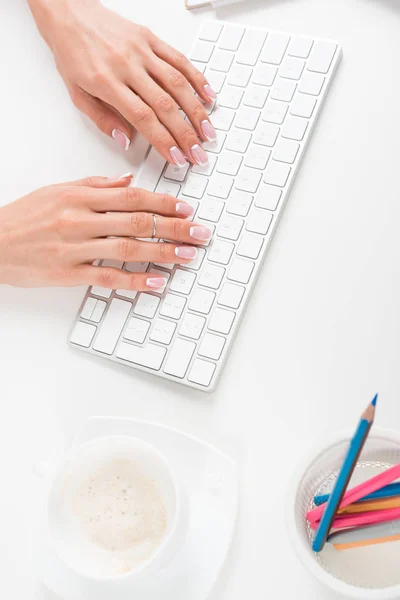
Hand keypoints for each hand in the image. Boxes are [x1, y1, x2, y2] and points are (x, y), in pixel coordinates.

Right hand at [0, 174, 210, 288]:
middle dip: (173, 226)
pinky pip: (107, 277)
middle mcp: (80, 219)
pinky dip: (134, 280)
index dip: (163, 202)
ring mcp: (74, 247)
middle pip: (136, 221)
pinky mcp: (68, 273)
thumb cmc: (24, 216)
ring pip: (127, 248)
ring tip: (187, 255)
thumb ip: (96, 186)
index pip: (131, 196)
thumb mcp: (58, 190)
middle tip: (200, 232)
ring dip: (162, 252)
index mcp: (79, 196)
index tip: (186, 208)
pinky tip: (156, 281)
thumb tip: (130, 181)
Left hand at [28, 0, 215, 166]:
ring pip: (176, 84)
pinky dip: (197, 79)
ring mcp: (141, 50)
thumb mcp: (77, 94)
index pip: (142, 117)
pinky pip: (179, 59)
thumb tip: (126, 141)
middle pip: (164, 104)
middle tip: (197, 154)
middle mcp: (126, 65)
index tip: (177, 158)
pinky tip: (208, 96)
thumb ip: (102, 120)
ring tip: (207, 133)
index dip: (163, 140)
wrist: (69, 13)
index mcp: (106, 82)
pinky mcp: (150, 38)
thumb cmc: (73, 55)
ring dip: (196, 111)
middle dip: (185, 134)